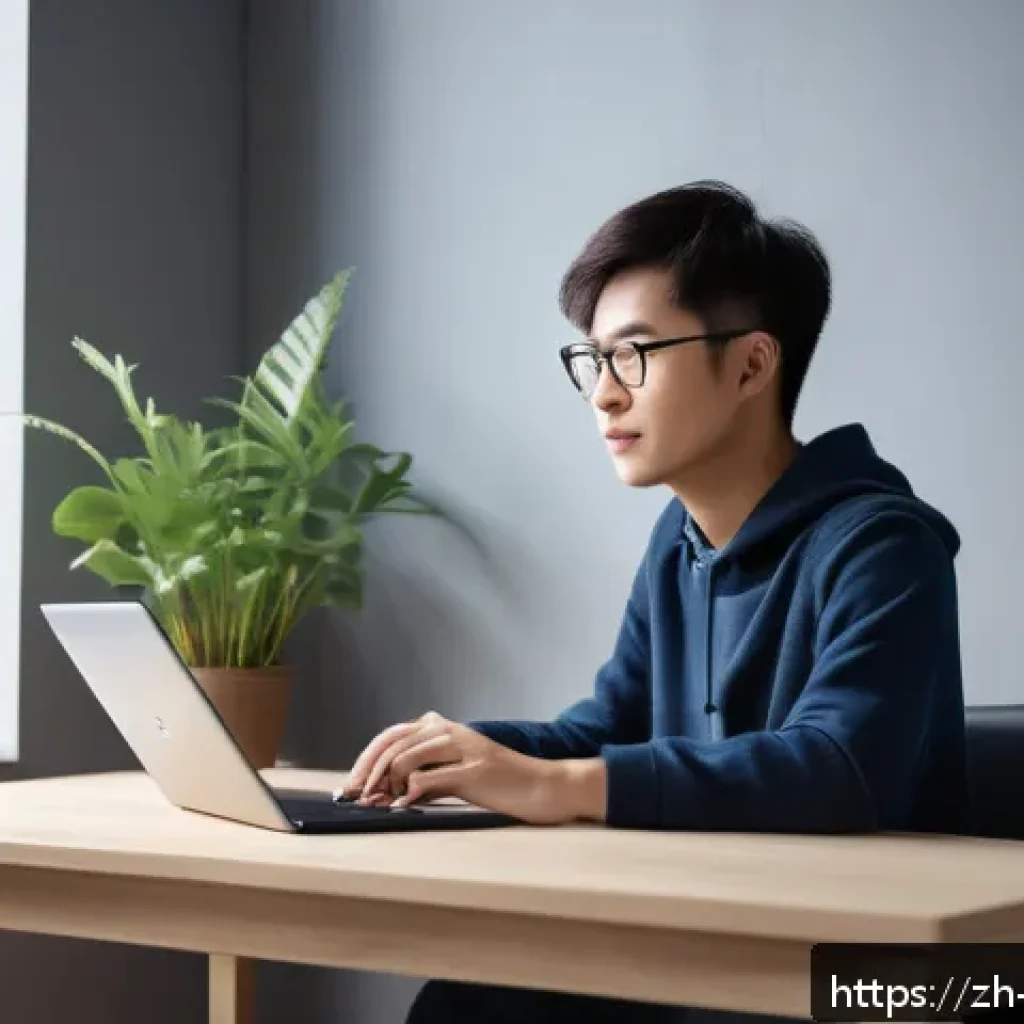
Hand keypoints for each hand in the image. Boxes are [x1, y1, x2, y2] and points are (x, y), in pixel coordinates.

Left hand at [341, 711, 606, 825]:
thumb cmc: (503, 783)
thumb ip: (429, 773)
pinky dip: (408, 794)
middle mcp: (450, 732)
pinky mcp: (473, 770)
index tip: (351, 786)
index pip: (392, 735)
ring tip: (375, 803)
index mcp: (445, 728)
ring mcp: (462, 749)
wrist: (545, 786)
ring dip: (383, 782)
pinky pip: (429, 779)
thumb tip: (389, 793)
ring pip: (406, 756)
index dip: (366, 759)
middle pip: (393, 743)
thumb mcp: (460, 771)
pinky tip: (401, 808)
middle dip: (367, 771)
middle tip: (354, 796)